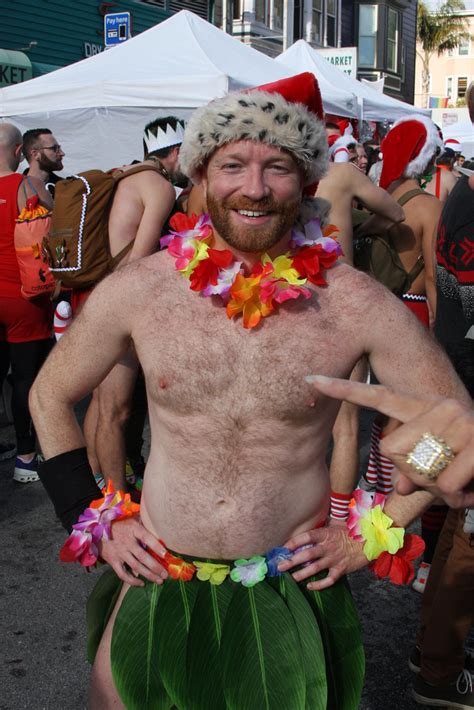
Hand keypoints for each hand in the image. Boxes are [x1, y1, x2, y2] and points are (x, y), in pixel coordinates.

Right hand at [99, 516, 168, 586]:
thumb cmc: (120, 524)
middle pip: (143, 556)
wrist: (98, 529)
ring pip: (136, 567)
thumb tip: (160, 528)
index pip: (147, 538)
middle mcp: (127, 542)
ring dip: (149, 575)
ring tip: (160, 580)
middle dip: (156, 567)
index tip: (166, 555)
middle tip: (166, 574)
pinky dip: (132, 581)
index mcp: (133, 529)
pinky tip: (142, 584)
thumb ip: (144, 524)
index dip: (157, 546)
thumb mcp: (132, 520)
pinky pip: (123, 574)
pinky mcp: (113, 561)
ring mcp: (120, 553)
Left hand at [278, 525, 367, 590]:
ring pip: (315, 568)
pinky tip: (310, 586)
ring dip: (302, 574)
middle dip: (292, 561)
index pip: (306, 537)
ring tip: (291, 578)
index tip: (282, 548)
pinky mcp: (341, 569)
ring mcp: (334, 559)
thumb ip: (323, 525)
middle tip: (280, 566)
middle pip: (307, 554)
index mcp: (326, 534)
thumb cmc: (352, 532)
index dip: (293, 542)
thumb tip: (309, 521)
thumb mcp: (337, 524)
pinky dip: (319, 584)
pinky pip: (328, 579)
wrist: (371, 541)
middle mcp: (328, 547)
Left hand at [306, 375, 473, 508]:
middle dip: (411, 476)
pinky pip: (444, 485)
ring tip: (460, 481)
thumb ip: (409, 469)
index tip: (310, 378)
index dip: (343, 389)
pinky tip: (471, 490)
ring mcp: (461, 420)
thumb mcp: (433, 464)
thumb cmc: (466, 465)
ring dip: (437, 490)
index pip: (376, 395)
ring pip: (418, 472)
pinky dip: (457, 499)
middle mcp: (440, 406)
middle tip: (441, 477)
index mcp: (423, 407)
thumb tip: (402, 484)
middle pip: (391, 451)